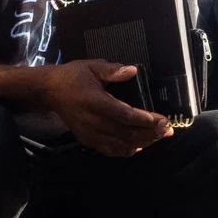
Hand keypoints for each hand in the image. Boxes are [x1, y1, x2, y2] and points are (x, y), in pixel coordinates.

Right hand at [45, 59, 169, 155]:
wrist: (50, 92)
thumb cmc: (73, 76)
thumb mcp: (92, 66)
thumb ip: (112, 70)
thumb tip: (133, 70)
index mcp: (95, 101)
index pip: (123, 114)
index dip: (142, 119)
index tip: (160, 119)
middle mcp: (93, 121)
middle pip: (126, 133)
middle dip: (150, 133)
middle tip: (167, 129)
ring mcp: (90, 133)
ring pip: (121, 145)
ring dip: (143, 142)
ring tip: (159, 137)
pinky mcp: (88, 140)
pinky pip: (111, 150)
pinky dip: (128, 150)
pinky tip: (140, 145)